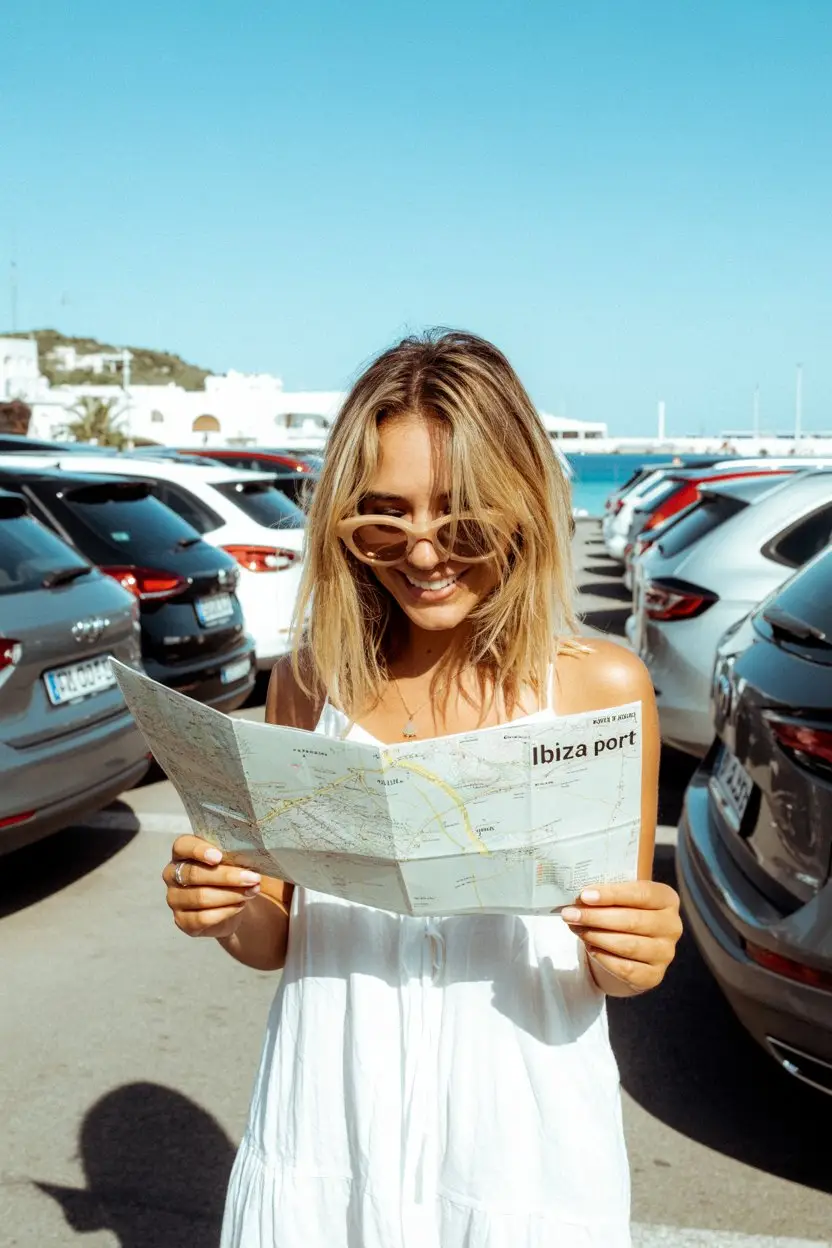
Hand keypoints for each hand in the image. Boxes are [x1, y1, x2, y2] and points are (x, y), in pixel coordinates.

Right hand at [162, 835, 261, 939]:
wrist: (231, 905)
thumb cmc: (229, 876)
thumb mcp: (231, 861)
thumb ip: (233, 856)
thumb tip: (247, 857)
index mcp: (181, 853)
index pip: (182, 846)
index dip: (199, 850)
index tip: (219, 857)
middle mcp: (172, 875)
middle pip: (194, 874)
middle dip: (227, 876)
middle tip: (253, 878)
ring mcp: (174, 899)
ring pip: (201, 897)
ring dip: (231, 895)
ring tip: (252, 891)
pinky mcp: (182, 921)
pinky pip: (203, 918)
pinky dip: (226, 911)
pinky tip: (240, 905)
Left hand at [561, 880, 682, 993]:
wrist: (632, 949)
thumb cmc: (625, 914)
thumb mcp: (621, 899)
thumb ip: (606, 896)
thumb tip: (579, 901)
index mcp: (667, 899)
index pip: (641, 893)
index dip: (612, 894)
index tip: (585, 896)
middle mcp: (672, 926)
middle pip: (632, 921)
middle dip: (596, 917)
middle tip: (570, 914)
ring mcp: (665, 953)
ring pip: (628, 945)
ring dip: (596, 936)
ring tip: (577, 929)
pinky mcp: (654, 975)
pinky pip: (626, 968)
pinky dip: (604, 958)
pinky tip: (590, 948)